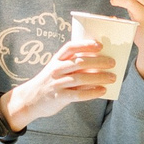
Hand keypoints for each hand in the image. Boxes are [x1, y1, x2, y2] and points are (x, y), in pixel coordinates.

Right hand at [0, 36, 118, 130]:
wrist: (31, 99)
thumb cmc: (50, 81)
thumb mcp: (57, 69)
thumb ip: (73, 65)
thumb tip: (98, 63)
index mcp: (56, 59)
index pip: (70, 47)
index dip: (85, 45)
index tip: (100, 45)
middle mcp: (56, 69)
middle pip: (79, 62)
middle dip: (98, 61)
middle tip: (112, 62)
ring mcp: (57, 83)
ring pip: (81, 78)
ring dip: (99, 77)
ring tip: (112, 77)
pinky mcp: (59, 97)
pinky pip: (78, 94)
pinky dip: (92, 92)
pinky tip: (102, 91)